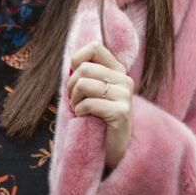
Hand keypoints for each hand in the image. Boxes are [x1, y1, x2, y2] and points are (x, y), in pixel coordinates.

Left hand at [66, 41, 132, 167]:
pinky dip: (80, 111)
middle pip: (83, 69)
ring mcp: (125, 95)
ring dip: (74, 101)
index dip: (77, 59)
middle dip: (71, 87)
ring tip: (81, 110)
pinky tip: (86, 118)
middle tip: (75, 101)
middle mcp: (124, 80)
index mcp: (116, 71)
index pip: (95, 47)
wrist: (112, 147)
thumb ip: (83, 75)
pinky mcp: (121, 112)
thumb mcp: (89, 92)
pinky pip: (88, 103)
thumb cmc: (95, 117)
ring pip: (83, 84)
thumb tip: (71, 63)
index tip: (75, 77)